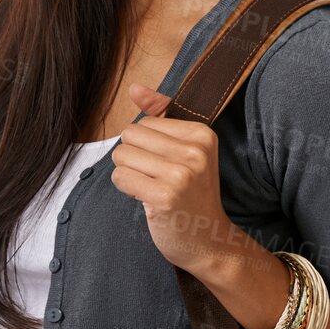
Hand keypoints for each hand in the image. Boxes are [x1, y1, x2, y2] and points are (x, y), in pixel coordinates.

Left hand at [108, 84, 235, 277]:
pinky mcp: (164, 196)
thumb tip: (134, 88)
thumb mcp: (185, 150)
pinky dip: (126, 189)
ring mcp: (181, 174)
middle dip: (133, 157)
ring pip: (121, 155)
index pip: (144, 121)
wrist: (209, 240)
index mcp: (202, 133)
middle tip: (155, 178)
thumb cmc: (192, 194)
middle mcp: (194, 151)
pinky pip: (120, 177)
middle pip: (130, 135)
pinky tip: (146, 199)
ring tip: (150, 188)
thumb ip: (160, 115)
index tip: (167, 165)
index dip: (146, 145)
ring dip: (128, 174)